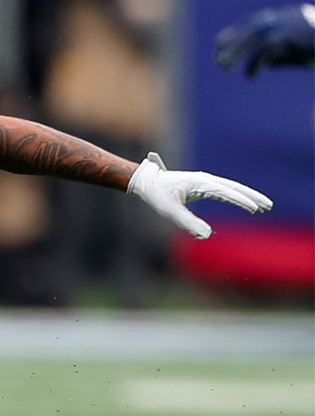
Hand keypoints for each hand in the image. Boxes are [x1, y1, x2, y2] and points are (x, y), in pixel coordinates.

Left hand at [126, 152, 271, 239]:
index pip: (226, 192)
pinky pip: (224, 190)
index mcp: (200, 183)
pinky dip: (236, 196)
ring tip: (263, 206)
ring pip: (231, 188)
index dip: (240, 201)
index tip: (254, 209)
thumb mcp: (170, 211)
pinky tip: (243, 203)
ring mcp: (205, 181)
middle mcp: (205, 179)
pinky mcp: (202, 185)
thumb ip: (188, 223)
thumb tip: (206, 236)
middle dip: (252, 197)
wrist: (146, 181)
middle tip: (268, 206)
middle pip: (234, 187)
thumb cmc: (157, 195)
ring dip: (247, 196)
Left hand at [214, 4, 314, 76]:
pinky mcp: (289, 38)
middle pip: (249, 28)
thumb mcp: (300, 49)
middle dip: (230, 44)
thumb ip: (282, 53)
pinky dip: (255, 65)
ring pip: (253, 38)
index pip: (252, 21)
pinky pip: (265, 52)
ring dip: (235, 53)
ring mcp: (286, 26)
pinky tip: (251, 78)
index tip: (220, 44)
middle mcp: (283, 17)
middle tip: (217, 61)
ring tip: (223, 68)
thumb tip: (266, 64)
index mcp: (285, 16)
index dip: (234, 33)